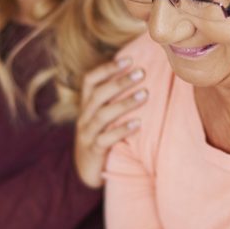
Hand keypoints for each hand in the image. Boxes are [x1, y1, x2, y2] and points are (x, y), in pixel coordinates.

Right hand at [75, 56, 146, 187]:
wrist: (86, 169)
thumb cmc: (101, 135)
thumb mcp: (103, 115)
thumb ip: (113, 98)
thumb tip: (138, 74)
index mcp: (86, 104)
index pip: (90, 80)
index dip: (107, 68)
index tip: (129, 59)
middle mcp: (84, 116)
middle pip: (98, 94)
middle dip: (120, 82)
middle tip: (142, 73)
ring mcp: (87, 134)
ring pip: (102, 115)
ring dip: (125, 103)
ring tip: (145, 94)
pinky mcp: (93, 150)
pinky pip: (105, 139)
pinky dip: (122, 130)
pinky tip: (138, 123)